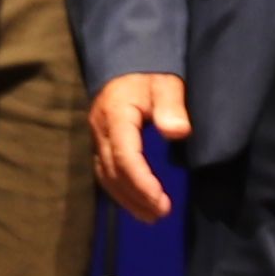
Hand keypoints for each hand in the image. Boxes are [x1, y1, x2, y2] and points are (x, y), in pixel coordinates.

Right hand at [89, 72, 191, 220]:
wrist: (129, 59)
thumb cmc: (151, 72)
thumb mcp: (166, 82)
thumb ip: (172, 106)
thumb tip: (178, 132)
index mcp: (116, 114)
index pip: (124, 156)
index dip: (141, 182)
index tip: (161, 201)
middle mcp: (100, 129)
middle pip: (112, 171)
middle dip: (136, 197)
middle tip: (162, 214)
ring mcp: (97, 136)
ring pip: (105, 176)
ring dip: (127, 199)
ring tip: (151, 216)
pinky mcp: (100, 142)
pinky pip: (104, 172)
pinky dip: (119, 191)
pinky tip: (136, 202)